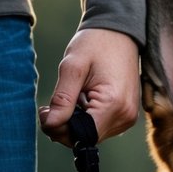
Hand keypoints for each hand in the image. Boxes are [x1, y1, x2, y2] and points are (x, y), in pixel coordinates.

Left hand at [39, 27, 140, 144]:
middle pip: (87, 138)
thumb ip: (62, 99)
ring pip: (92, 135)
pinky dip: (86, 119)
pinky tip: (82, 100)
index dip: (59, 129)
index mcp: (114, 104)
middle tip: (50, 107)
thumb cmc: (96, 44)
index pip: (82, 134)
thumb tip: (50, 125)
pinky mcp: (126, 116)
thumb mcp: (72, 67)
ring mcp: (128, 118)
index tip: (45, 111)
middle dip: (64, 126)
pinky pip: (100, 127)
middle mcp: (125, 116)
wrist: (120, 33)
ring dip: (75, 122)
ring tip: (71, 97)